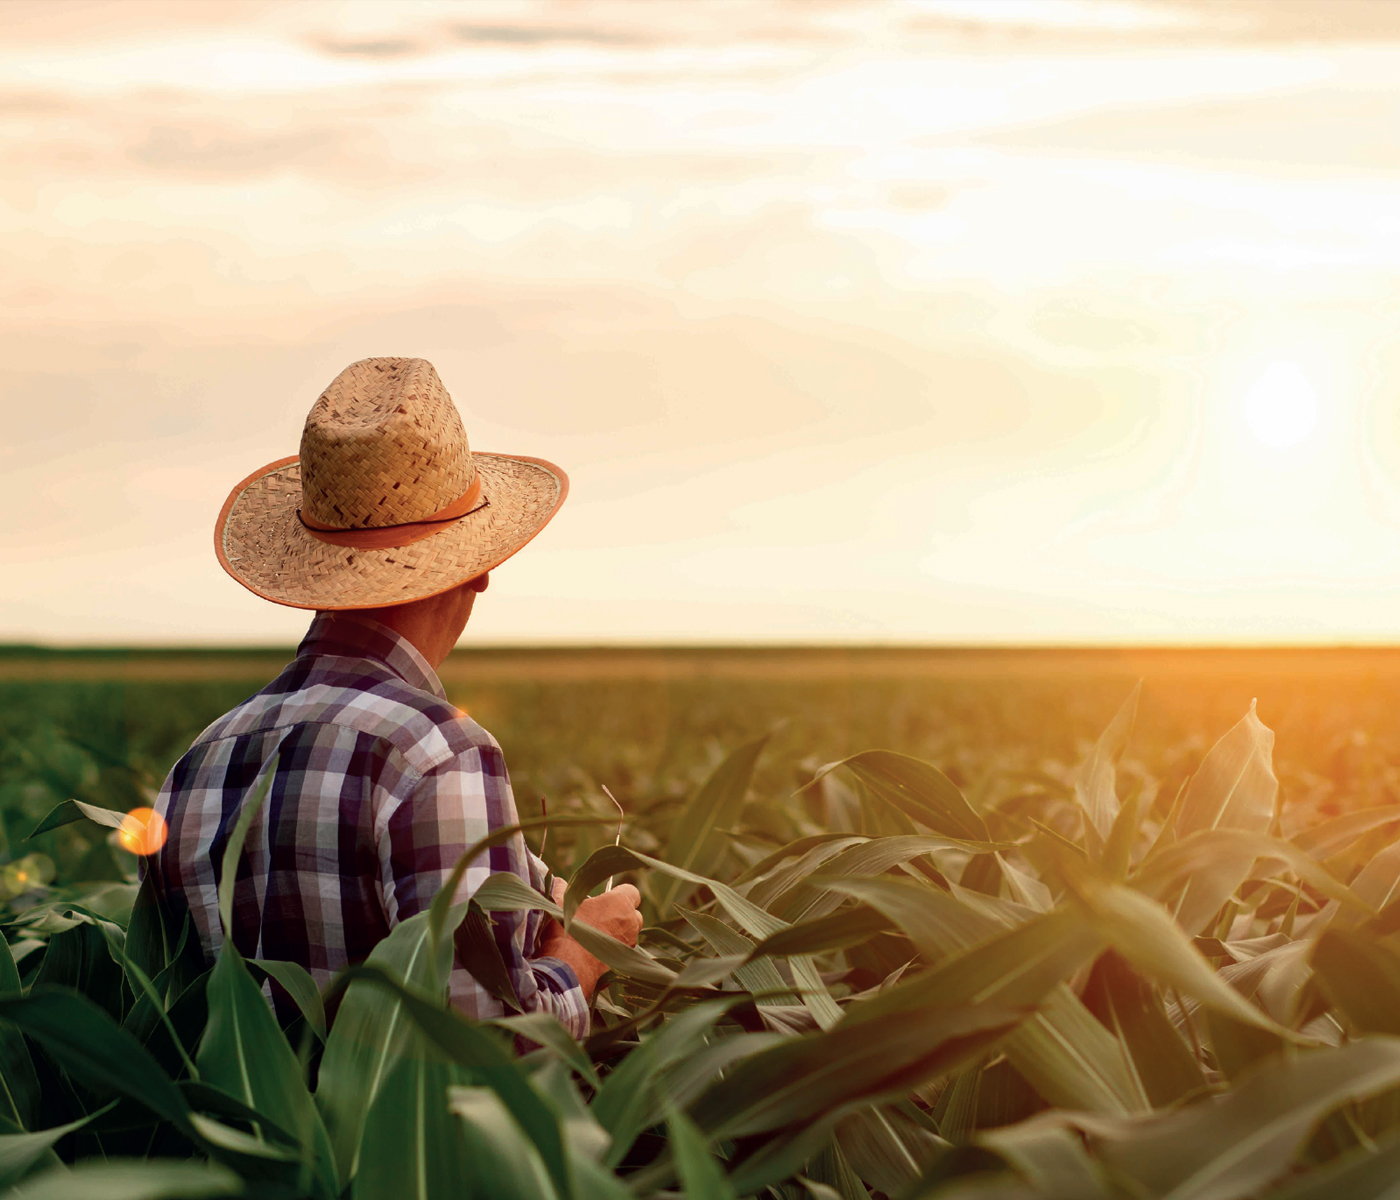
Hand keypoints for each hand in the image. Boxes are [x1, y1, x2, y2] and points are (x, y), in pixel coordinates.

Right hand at [538, 880, 642, 998]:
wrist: (567, 968)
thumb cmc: (566, 931)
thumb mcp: (559, 903)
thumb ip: (561, 888)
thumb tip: (559, 882)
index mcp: (619, 903)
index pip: (632, 891)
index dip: (620, 893)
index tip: (606, 898)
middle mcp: (630, 922)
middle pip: (634, 914)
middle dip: (623, 914)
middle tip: (602, 917)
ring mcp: (629, 944)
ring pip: (630, 934)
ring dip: (619, 933)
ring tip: (597, 936)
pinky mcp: (624, 962)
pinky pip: (623, 951)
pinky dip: (614, 950)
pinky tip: (596, 952)